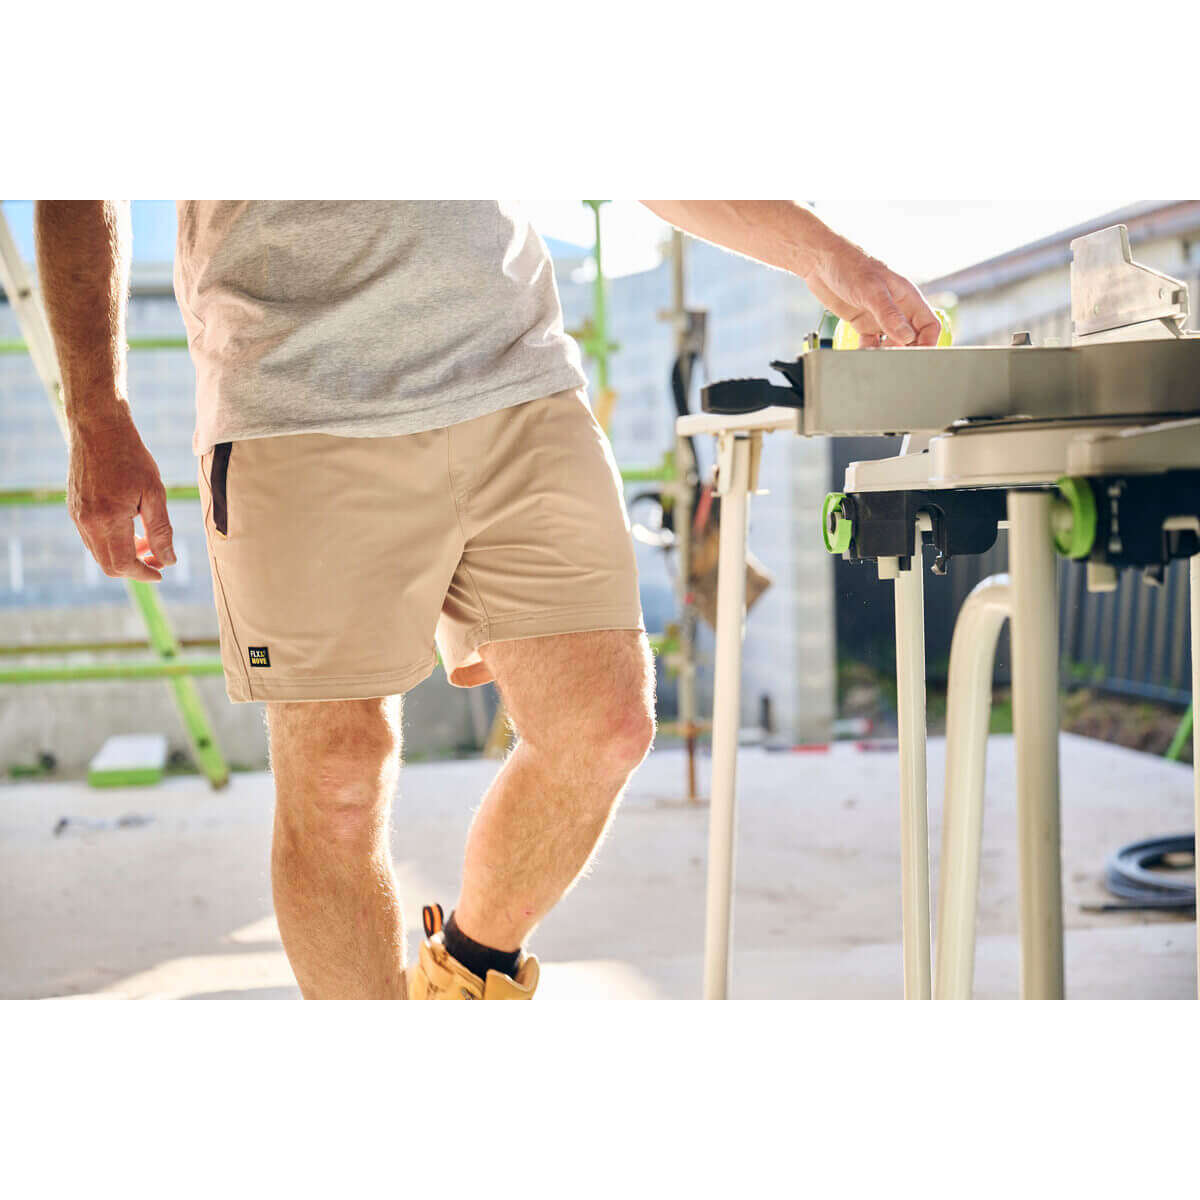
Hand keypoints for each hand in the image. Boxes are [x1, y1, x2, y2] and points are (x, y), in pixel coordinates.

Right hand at [67, 405, 175, 581]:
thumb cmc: (131, 457)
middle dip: (135, 568)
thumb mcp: (155, 493)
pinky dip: (112, 542)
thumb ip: (161, 530)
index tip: (161, 572)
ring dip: (124, 555)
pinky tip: (131, 528)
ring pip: (99, 553)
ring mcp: (76, 516)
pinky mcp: (74, 508)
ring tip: (147, 541)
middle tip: (158, 558)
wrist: (99, 427)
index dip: (144, 573)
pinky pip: (92, 538)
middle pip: (108, 565)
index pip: (123, 564)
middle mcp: (86, 522)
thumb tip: (169, 560)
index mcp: (106, 519)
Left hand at [800, 234, 941, 347]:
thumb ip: (889, 314)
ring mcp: (879, 317)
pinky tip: (862, 356)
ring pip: (891, 344)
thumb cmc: (849, 264)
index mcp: (907, 297)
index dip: (928, 342)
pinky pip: (870, 344)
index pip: (929, 325)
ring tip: (877, 361)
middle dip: (906, 353)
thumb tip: (907, 337)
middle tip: (894, 363)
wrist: (821, 260)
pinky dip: (868, 353)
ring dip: (886, 355)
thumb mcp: (872, 290)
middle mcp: (896, 309)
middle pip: (911, 338)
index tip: (918, 357)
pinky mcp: (862, 323)